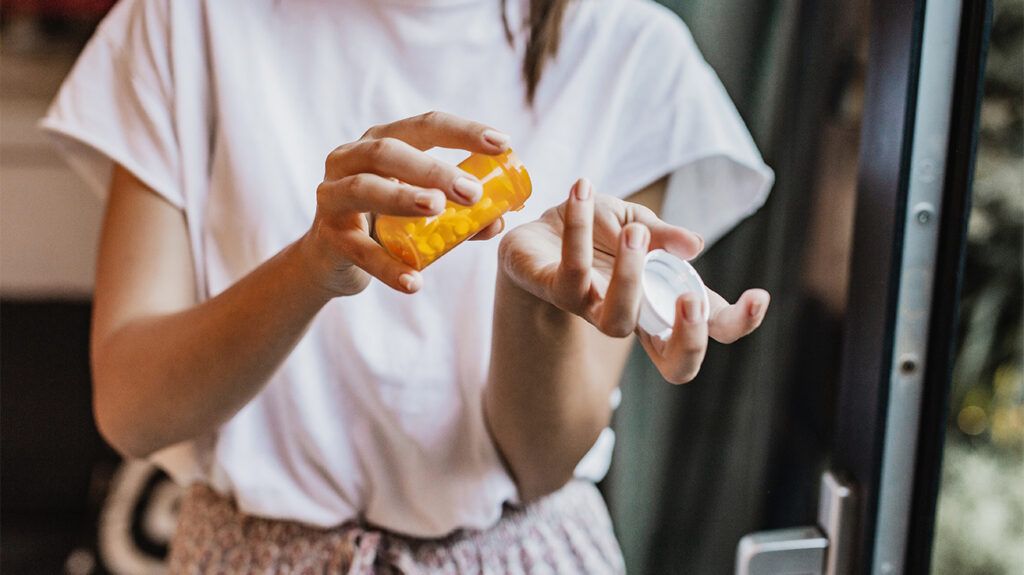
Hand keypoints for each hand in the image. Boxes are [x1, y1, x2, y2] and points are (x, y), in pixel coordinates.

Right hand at [302, 111, 508, 296]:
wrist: (332, 261)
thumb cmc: (383, 223)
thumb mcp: (420, 213)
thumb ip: (459, 216)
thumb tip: (500, 221)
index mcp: (381, 142)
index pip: (424, 127)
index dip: (463, 132)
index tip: (502, 143)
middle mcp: (350, 159)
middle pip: (389, 151)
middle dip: (433, 169)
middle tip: (471, 191)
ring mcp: (332, 196)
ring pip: (364, 188)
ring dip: (402, 196)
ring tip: (437, 209)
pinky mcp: (328, 237)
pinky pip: (360, 251)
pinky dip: (387, 267)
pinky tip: (414, 282)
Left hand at [498, 178, 769, 383]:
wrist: (534, 230)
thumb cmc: (594, 234)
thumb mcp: (635, 222)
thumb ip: (663, 235)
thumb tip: (693, 246)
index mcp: (663, 299)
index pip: (710, 327)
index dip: (737, 323)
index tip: (758, 296)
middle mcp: (633, 314)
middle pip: (675, 362)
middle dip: (690, 336)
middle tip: (690, 297)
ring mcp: (593, 310)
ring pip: (618, 321)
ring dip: (631, 275)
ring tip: (633, 232)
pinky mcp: (553, 292)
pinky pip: (571, 272)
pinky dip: (579, 226)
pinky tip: (583, 190)